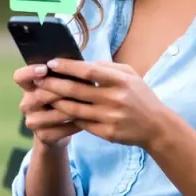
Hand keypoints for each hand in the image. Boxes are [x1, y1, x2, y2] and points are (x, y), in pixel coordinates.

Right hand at [13, 64, 81, 147]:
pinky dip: (75, 124)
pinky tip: (87, 119)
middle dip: (61, 90)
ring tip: (88, 104)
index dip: (30, 72)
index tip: (44, 69)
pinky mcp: (42, 136)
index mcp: (29, 86)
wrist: (60, 130)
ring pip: (52, 114)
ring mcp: (32, 121)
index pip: (20, 77)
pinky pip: (61, 130)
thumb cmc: (65, 98)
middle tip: (79, 87)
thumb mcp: (63, 84)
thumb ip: (65, 73)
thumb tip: (79, 60)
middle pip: (39, 95)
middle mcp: (27, 103)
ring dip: (71, 109)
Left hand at [35, 59, 171, 148]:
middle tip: (38, 79)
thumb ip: (108, 67)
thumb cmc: (141, 96)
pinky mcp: (107, 133)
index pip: (89, 71)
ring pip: (74, 109)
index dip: (68, 67)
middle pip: (76, 90)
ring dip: (55, 101)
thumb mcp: (131, 75)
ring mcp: (110, 117)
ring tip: (42, 94)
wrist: (156, 127)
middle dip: (53, 84)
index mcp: (121, 81)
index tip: (51, 63)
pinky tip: (57, 111)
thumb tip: (82, 62)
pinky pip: (82, 123)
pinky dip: (67, 116)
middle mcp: (115, 99)